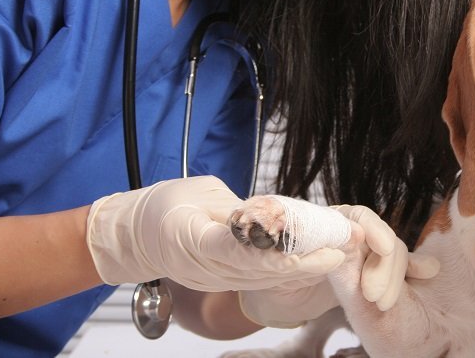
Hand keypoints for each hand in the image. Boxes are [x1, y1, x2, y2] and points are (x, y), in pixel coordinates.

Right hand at [86, 176, 345, 290]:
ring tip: (337, 252)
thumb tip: (271, 215)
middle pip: (261, 271)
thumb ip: (235, 208)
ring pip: (264, 279)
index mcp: (195, 240)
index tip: (311, 247)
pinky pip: (258, 279)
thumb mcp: (195, 193)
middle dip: (305, 263)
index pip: (242, 249)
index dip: (280, 252)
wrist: (133, 238)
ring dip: (302, 268)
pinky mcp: (221, 280)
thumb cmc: (161, 208)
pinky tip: (314, 262)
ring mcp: (214, 279)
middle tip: (341, 250)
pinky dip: (287, 271)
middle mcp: (207, 268)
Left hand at [238, 204, 439, 326]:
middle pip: (382, 240)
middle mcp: (350, 233)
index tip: (383, 248)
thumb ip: (306, 256)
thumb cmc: (270, 273)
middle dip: (385, 268)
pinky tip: (428, 272)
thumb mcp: (280, 263)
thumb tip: (340, 248)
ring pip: (392, 257)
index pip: (360, 217)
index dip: (374, 230)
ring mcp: (363, 253)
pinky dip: (412, 272)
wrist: (269, 296)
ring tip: (383, 305)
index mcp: (329, 222)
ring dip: (395, 279)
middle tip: (374, 298)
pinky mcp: (371, 274)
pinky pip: (397, 270)